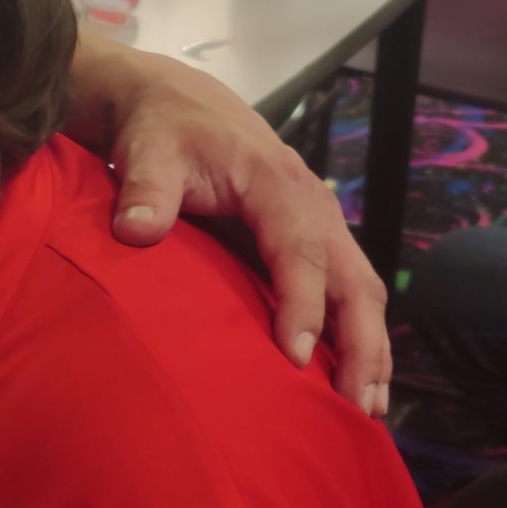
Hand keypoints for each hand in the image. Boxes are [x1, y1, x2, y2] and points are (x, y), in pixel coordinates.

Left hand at [71, 36, 391, 413]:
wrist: (172, 100)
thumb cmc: (161, 129)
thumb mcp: (147, 148)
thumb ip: (144, 188)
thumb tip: (136, 229)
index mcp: (274, 182)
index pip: (300, 249)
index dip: (302, 303)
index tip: (296, 356)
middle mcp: (310, 202)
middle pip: (353, 276)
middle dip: (362, 341)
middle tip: (359, 404)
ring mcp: (316, 219)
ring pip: (360, 285)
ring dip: (370, 344)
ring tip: (370, 407)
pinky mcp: (310, 235)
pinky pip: (346, 285)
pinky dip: (357, 330)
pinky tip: (355, 375)